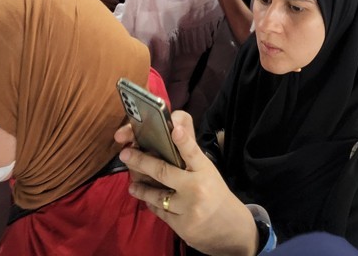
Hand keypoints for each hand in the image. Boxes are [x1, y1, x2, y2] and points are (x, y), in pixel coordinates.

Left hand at [117, 111, 258, 255]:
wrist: (231, 229)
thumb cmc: (216, 193)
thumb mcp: (207, 171)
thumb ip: (190, 154)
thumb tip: (174, 128)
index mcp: (205, 169)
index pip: (193, 151)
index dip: (183, 140)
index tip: (174, 129)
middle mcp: (197, 186)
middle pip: (163, 171)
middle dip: (141, 161)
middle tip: (125, 153)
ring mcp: (188, 207)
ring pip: (156, 194)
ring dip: (141, 188)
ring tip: (132, 184)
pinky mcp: (181, 225)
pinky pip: (159, 211)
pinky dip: (151, 203)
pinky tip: (147, 199)